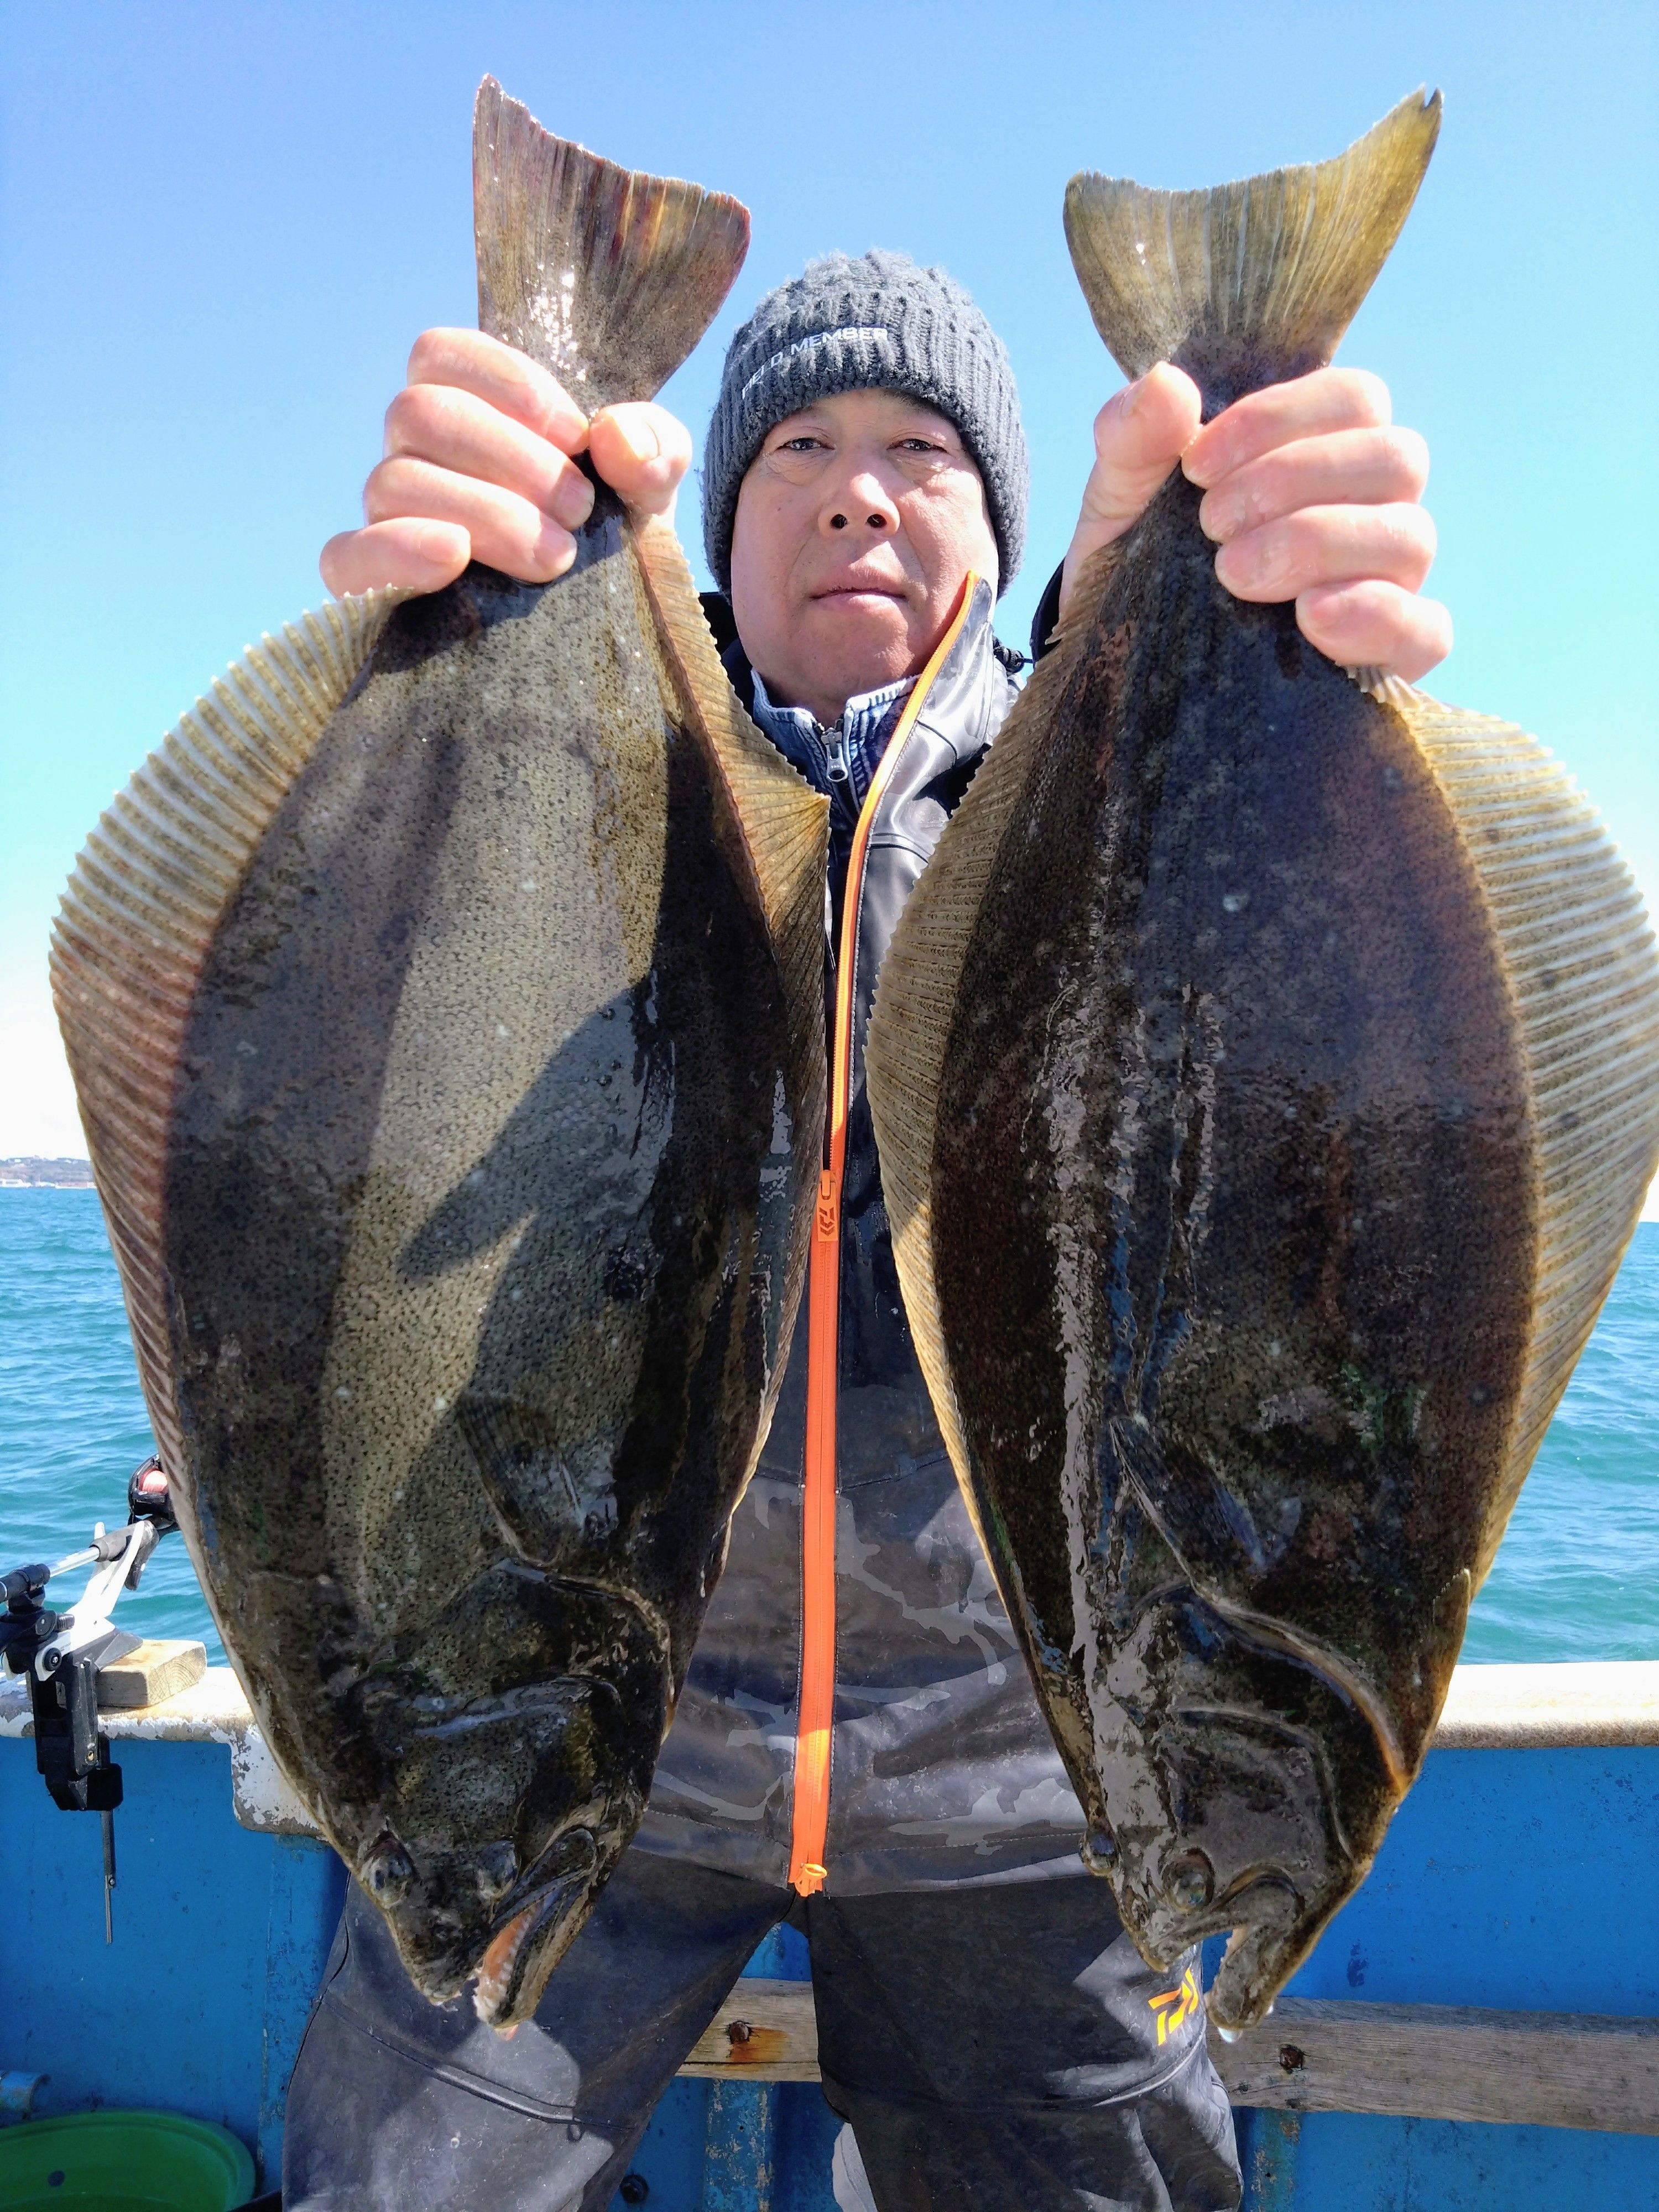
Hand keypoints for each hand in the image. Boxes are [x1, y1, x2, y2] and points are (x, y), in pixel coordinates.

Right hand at [319, 329, 693, 597]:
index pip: (442, 355)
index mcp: (463, 403)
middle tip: (578, 510)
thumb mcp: (649, 484)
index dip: (509, 386)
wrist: (605, 618)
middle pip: (422, 415)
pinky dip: (395, 551)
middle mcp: (413, 450)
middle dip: (511, 460)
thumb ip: (653, 446)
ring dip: (484, 513)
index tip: (577, 437)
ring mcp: (388, 514)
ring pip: (396, 481)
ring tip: (555, 557)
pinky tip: (453, 557)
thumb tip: (617, 438)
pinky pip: (346, 556)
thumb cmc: (611, 529)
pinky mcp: (370, 582)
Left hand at [1058, 362, 1448, 682]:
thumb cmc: (1138, 560)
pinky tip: (1310, 618)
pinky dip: (1378, 616)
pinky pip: (1426, 631)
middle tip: (1212, 524)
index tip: (1196, 465)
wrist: (1124, 659)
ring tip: (1234, 574)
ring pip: (1410, 537)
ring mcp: (1386, 584)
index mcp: (1322, 450)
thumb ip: (1135, 434)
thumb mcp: (1120, 495)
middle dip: (1295, 480)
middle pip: (1395, 459)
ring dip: (1319, 542)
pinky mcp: (1388, 658)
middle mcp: (1369, 509)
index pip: (1354, 399)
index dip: (1279, 420)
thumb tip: (1168, 383)